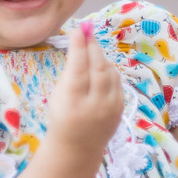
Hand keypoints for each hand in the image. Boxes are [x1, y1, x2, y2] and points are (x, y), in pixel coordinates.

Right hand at [47, 22, 123, 152]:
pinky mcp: (121, 107)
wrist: (78, 148)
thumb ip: (69, 74)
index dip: (79, 47)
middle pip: (97, 68)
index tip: (78, 30)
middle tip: (87, 31)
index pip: (78, 69)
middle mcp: (94, 105)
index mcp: (73, 103)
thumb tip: (79, 46)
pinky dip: (109, 69)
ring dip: (101, 56)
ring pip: (110, 72)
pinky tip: (101, 63)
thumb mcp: (57, 97)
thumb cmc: (62, 118)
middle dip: (92, 46)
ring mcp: (111, 107)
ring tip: (92, 48)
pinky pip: (117, 81)